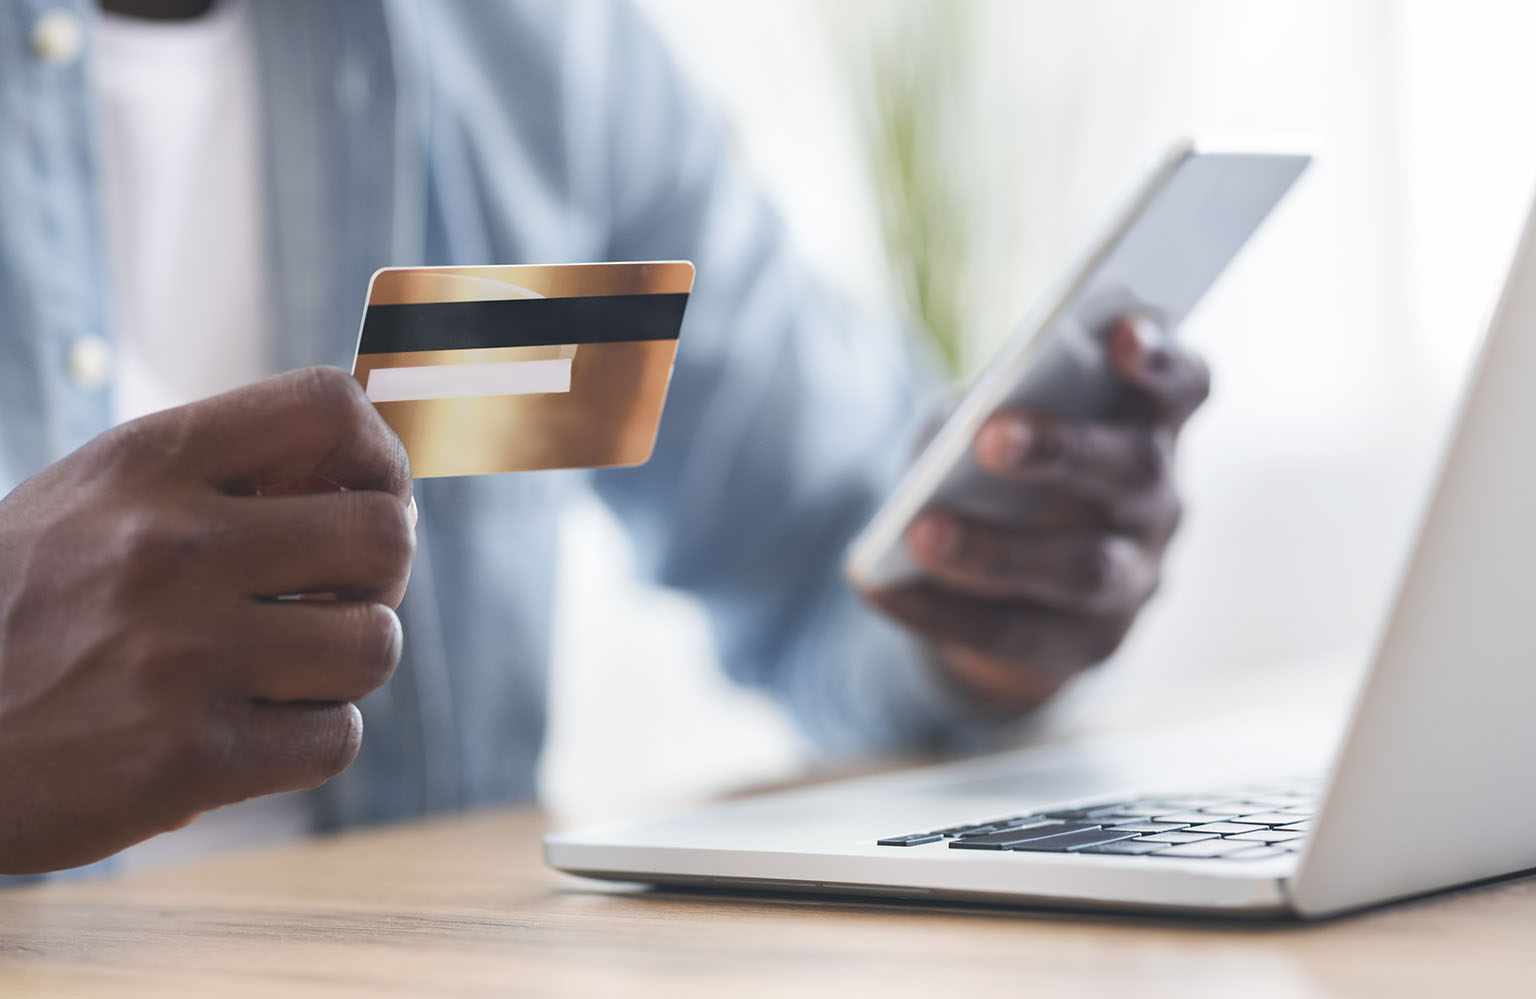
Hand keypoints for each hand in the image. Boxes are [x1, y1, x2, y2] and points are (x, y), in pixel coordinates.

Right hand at [0, 367, 414, 873]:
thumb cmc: (17, 615)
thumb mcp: (89, 505)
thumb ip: (212, 481)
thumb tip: (363, 480)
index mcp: (145, 464)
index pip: (327, 407)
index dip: (379, 455)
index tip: (368, 497)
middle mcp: (168, 546)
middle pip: (383, 535)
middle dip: (380, 576)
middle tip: (334, 602)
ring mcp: (181, 654)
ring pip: (375, 645)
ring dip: (346, 667)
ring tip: (285, 674)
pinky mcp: (187, 757)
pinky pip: (335, 739)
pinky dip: (309, 743)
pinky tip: (249, 736)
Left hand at [866, 317, 1209, 716]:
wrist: (992, 588)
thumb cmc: (989, 473)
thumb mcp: (975, 427)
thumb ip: (978, 413)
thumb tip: (959, 433)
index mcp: (1146, 424)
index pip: (1183, 384)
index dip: (1161, 359)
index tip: (1125, 331)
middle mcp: (1159, 501)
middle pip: (1134, 470)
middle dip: (1064, 449)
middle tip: (992, 436)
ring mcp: (1135, 579)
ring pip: (1086, 568)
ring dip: (1000, 550)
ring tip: (922, 533)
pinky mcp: (1089, 646)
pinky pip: (1019, 634)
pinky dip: (942, 610)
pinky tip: (882, 590)